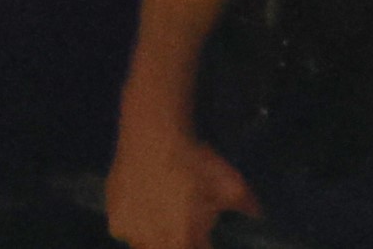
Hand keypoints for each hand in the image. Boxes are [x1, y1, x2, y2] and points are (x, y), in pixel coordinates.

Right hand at [104, 120, 255, 248]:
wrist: (153, 135)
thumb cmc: (193, 162)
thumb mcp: (230, 184)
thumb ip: (247, 206)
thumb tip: (257, 215)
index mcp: (185, 240)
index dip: (202, 243)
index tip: (202, 233)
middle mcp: (156, 244)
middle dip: (180, 241)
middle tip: (182, 222)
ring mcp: (130, 234)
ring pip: (145, 247)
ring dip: (156, 239)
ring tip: (163, 216)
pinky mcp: (114, 219)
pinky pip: (127, 232)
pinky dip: (136, 225)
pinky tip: (144, 206)